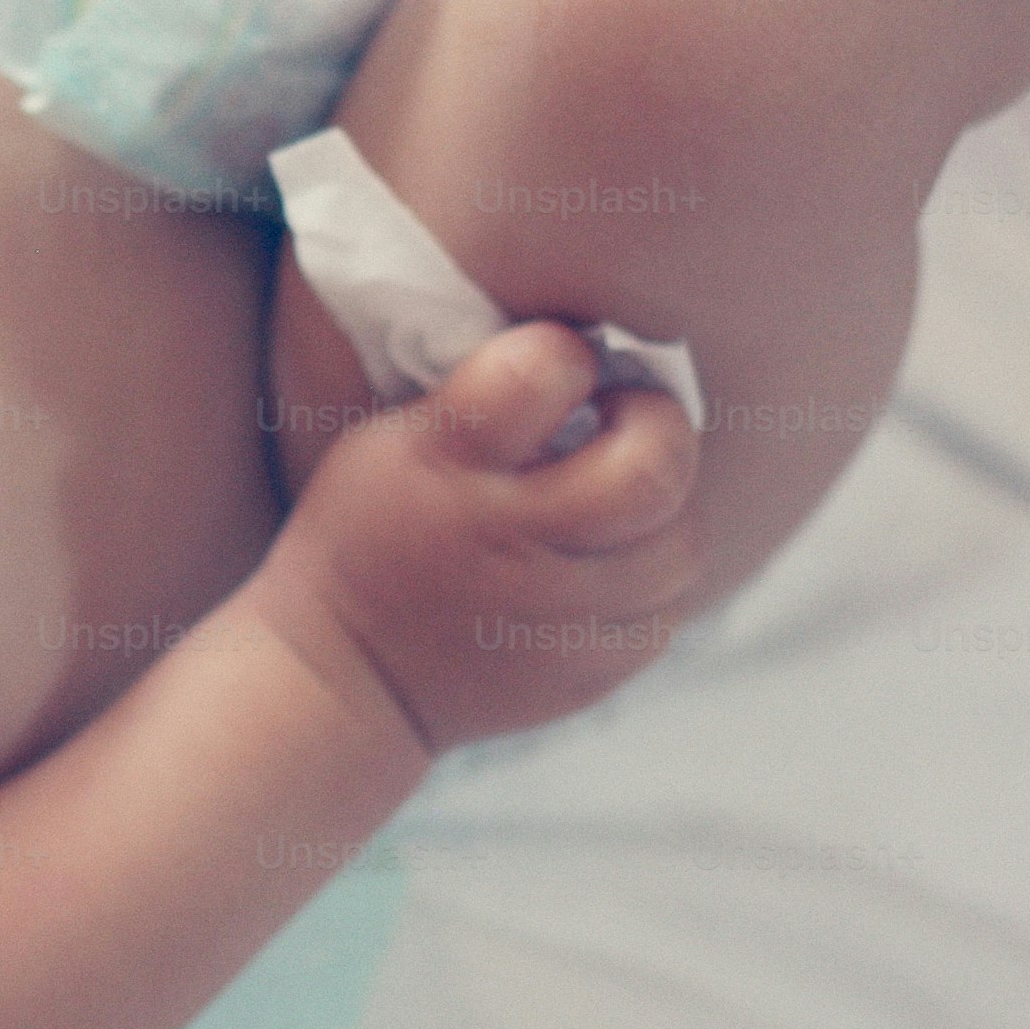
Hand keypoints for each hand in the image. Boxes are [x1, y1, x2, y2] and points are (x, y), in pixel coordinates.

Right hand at [252, 320, 701, 755]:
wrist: (348, 680)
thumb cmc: (372, 533)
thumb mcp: (390, 440)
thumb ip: (483, 392)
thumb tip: (589, 349)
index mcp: (449, 468)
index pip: (544, 373)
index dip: (566, 353)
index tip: (561, 365)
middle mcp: (512, 544)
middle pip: (653, 471)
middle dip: (659, 424)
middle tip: (625, 420)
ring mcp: (561, 622)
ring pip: (681, 544)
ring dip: (663, 509)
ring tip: (612, 500)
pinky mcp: (593, 673)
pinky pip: (668, 611)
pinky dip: (646, 580)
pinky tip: (596, 569)